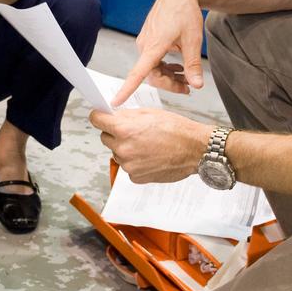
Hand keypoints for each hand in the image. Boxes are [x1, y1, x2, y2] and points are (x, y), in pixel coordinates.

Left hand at [90, 108, 209, 184]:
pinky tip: (150, 156)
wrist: (195, 150)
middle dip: (115, 133)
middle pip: (105, 138)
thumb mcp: (150, 113)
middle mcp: (123, 148)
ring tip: (147, 145)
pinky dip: (136, 162)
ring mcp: (129, 165)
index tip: (101, 117)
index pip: (96, 120)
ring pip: (117, 153)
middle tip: (134, 132)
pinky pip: (128, 167)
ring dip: (127, 149)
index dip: (99, 117)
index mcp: (124, 129)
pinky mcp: (136, 177)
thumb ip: (127, 115)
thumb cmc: (177, 129)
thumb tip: (113, 116)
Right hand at [113, 0, 205, 105]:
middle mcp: (144, 45)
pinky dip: (165, 66)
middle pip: (152, 75)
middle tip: (188, 88)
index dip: (127, 89)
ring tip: (187, 79)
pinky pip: (153, 60)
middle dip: (170, 84)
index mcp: (153, 46)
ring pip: (153, 68)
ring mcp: (145, 42)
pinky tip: (178, 67)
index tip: (116, 102)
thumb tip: (197, 86)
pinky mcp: (148, 39)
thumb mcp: (193, 40)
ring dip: (169, 76)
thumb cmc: (185, 12)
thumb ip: (192, 66)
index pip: (137, 73)